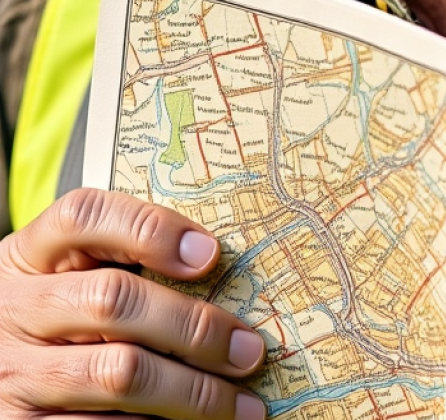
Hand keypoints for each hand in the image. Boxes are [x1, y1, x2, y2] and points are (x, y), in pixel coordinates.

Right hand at [0, 188, 265, 418]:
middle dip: (194, 326)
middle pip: (114, 300)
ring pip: (116, 373)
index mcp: (30, 254)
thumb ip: (123, 260)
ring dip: (191, 391)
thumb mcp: (66, 275)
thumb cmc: (51, 315)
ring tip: (240, 404)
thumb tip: (215, 265)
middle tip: (249, 349)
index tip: (211, 253)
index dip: (150, 230)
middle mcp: (16, 308)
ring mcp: (14, 373)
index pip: (84, 217)